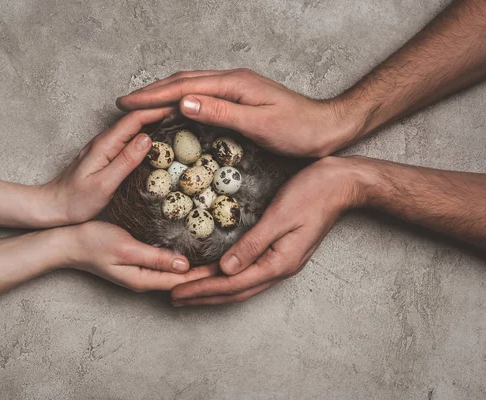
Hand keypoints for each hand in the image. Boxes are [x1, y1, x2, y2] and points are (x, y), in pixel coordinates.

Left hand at [41, 108, 172, 224]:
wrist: (52, 207)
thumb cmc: (76, 200)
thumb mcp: (104, 184)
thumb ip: (125, 161)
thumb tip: (148, 138)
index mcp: (105, 144)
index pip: (136, 118)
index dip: (159, 110)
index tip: (181, 108)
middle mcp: (105, 140)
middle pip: (136, 118)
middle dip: (160, 111)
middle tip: (185, 111)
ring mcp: (105, 147)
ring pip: (134, 128)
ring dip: (155, 121)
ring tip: (177, 121)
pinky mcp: (106, 156)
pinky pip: (130, 139)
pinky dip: (146, 134)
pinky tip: (157, 140)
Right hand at [63, 221, 217, 291]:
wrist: (67, 243)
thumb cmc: (93, 242)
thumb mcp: (125, 247)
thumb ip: (154, 257)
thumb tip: (183, 266)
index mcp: (143, 279)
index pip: (184, 282)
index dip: (208, 276)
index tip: (229, 269)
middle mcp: (145, 280)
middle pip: (183, 281)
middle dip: (207, 274)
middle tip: (231, 265)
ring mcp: (141, 273)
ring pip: (176, 275)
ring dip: (197, 269)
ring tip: (219, 261)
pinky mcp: (138, 263)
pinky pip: (167, 266)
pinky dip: (183, 262)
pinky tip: (191, 254)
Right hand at [116, 69, 356, 156]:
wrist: (327, 128)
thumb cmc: (298, 130)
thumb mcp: (259, 123)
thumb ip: (221, 112)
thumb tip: (184, 102)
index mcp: (233, 84)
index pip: (183, 87)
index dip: (152, 95)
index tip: (126, 103)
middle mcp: (232, 80)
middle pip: (182, 81)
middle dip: (151, 91)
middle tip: (124, 103)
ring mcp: (236, 87)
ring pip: (191, 86)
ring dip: (164, 93)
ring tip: (142, 103)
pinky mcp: (240, 97)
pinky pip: (203, 94)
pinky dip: (182, 99)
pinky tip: (176, 107)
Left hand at [170, 157, 366, 305]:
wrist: (342, 185)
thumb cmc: (313, 194)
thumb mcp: (280, 217)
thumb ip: (253, 244)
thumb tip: (226, 269)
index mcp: (279, 263)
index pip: (232, 283)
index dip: (202, 289)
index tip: (176, 293)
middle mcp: (280, 268)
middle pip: (235, 291)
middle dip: (203, 296)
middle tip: (174, 298)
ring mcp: (282, 262)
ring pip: (241, 285)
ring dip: (213, 290)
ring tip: (188, 291)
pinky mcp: (281, 252)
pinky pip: (248, 272)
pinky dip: (227, 277)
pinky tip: (216, 273)